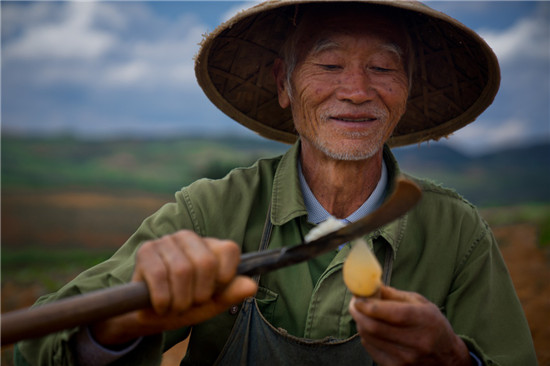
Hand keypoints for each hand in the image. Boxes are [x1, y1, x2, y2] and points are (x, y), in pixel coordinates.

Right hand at [91, 230, 257, 345]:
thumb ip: (231, 294)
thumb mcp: (211, 304)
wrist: (147, 316)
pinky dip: (162, 299)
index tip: (213, 292)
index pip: (230, 249)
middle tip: (190, 304)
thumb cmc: (183, 305)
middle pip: (206, 263)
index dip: (225, 276)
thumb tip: (252, 285)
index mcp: (210, 246)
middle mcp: (189, 238)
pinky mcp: (146, 250)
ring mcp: (166, 241)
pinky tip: (161, 306)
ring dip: (179, 300)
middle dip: (199, 294)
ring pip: (182, 270)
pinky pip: (159, 275)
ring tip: (174, 306)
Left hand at [349, 285, 470, 365]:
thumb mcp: (421, 304)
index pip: (390, 313)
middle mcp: (416, 342)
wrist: (447, 358)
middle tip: (354, 304)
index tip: (358, 297)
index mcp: (423, 320)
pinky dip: (366, 337)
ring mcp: (406, 358)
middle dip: (358, 313)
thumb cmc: (433, 325)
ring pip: (369, 338)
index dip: (368, 305)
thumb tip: (371, 286)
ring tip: (362, 314)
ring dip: (360, 323)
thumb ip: (394, 295)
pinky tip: (370, 329)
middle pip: (374, 327)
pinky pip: (371, 349)